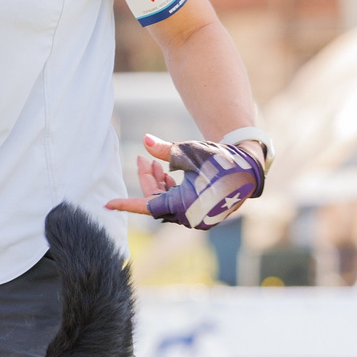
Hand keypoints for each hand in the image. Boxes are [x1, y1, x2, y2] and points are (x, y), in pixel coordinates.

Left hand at [107, 134, 263, 228]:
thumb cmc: (220, 158)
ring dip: (157, 183)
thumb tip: (144, 140)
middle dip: (147, 179)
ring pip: (166, 201)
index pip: (147, 206)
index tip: (107, 204)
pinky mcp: (200, 212)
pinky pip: (177, 203)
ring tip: (153, 162)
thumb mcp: (189, 151)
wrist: (249, 166)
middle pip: (156, 200)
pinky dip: (169, 189)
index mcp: (186, 205)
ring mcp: (195, 216)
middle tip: (141, 158)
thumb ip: (164, 149)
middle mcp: (189, 216)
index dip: (126, 203)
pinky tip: (165, 172)